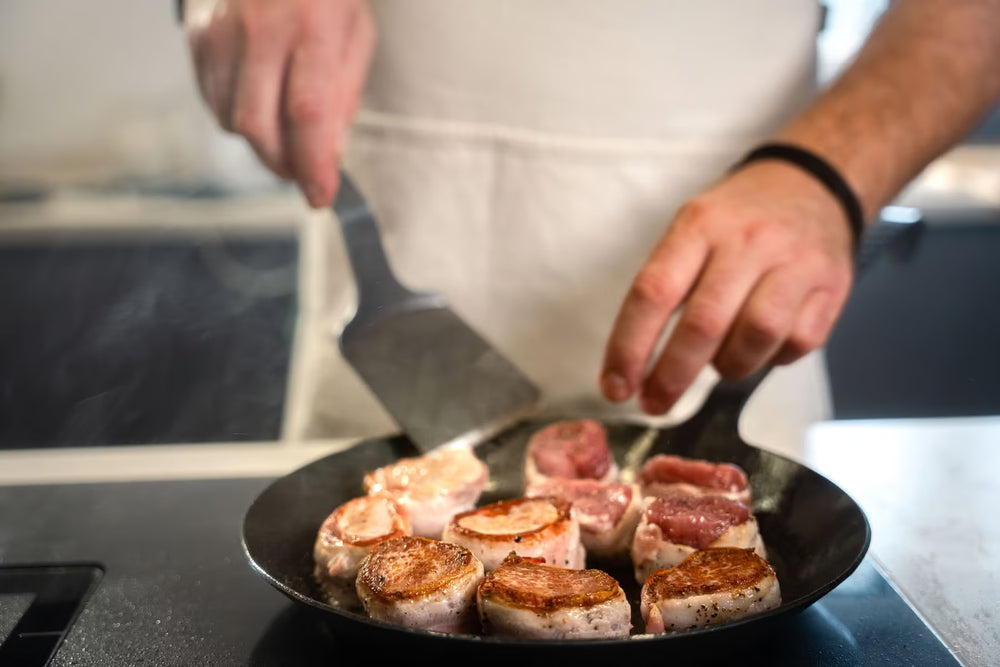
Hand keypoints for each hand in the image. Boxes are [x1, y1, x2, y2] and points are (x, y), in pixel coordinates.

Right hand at [184, 0, 375, 206]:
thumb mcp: (356, 31)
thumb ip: (345, 94)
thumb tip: (331, 154)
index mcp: (311, 25)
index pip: (306, 113)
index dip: (312, 164)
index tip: (320, 195)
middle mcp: (260, 29)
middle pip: (258, 127)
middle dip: (283, 165)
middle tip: (304, 174)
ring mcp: (222, 32)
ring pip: (229, 121)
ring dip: (260, 145)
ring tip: (286, 134)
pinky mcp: (198, 36)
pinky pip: (212, 101)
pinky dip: (236, 119)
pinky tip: (260, 107)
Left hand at [599, 160, 855, 414]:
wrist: (814, 184)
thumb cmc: (738, 219)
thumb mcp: (692, 228)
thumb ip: (666, 285)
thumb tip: (633, 362)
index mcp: (699, 225)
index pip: (654, 292)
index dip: (629, 347)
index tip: (615, 385)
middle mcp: (747, 242)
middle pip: (703, 324)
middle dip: (671, 376)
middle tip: (654, 402)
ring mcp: (794, 264)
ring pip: (754, 338)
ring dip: (728, 366)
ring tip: (719, 362)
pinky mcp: (831, 288)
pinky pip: (796, 344)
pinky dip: (770, 359)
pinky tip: (760, 346)